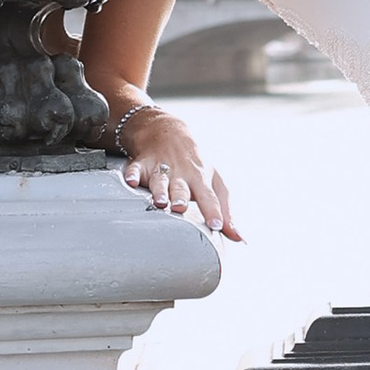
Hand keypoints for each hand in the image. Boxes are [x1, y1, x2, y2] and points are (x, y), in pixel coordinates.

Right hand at [115, 102, 239, 236]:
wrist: (168, 132)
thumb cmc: (195, 164)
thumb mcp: (214, 182)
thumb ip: (225, 210)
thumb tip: (239, 238)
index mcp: (201, 179)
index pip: (209, 197)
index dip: (213, 211)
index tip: (217, 225)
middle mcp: (181, 174)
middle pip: (181, 188)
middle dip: (181, 198)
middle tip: (181, 208)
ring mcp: (161, 168)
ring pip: (160, 180)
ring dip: (160, 190)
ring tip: (160, 201)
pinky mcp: (141, 164)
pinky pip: (135, 169)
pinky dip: (132, 174)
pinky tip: (130, 181)